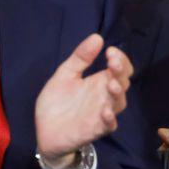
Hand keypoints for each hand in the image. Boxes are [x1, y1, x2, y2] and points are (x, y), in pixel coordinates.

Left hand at [35, 34, 131, 168]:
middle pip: (123, 82)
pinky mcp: (96, 130)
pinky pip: (109, 125)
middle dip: (121, 72)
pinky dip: (110, 119)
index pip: (120, 67)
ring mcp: (102, 113)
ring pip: (119, 103)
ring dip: (117, 93)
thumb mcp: (65, 75)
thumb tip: (97, 37)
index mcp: (100, 81)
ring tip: (111, 84)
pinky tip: (105, 111)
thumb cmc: (57, 103)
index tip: (110, 51)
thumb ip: (80, 58)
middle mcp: (105, 96)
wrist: (45, 132)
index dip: (120, 59)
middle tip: (113, 63)